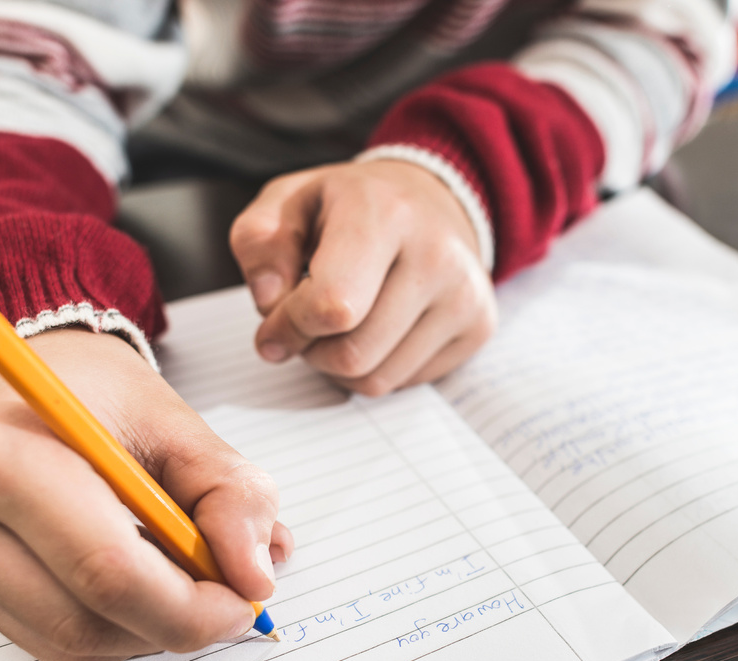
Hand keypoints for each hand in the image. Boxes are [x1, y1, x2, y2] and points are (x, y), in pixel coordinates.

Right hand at [0, 329, 293, 660]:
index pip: (106, 571)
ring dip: (147, 631)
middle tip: (227, 596)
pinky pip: (56, 648)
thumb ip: (232, 496)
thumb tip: (255, 575)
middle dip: (176, 624)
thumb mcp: (180, 424)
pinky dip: (114, 631)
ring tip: (175, 573)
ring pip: (75, 648)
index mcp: (2, 456)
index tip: (244, 601)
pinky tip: (133, 580)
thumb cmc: (98, 393)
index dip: (190, 608)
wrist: (31, 376)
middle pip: (87, 622)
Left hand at [230, 158, 496, 395]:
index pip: (332, 306)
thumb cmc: (350, 206)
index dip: (289, 328)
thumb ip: (258, 243)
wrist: (431, 199)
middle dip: (311, 352)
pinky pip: (405, 383)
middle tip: (303, 327)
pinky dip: (375, 369)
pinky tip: (373, 331)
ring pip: (377, 380)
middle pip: (354, 354)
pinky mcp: (479, 326)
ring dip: (339, 367)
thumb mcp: (288, 201)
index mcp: (384, 213)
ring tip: (337, 328)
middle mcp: (436, 254)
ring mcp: (465, 294)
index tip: (272, 325)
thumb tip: (268, 301)